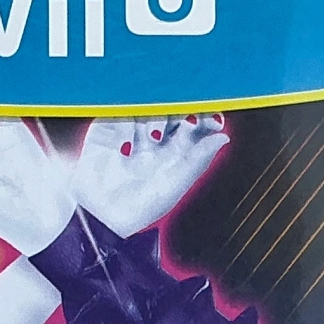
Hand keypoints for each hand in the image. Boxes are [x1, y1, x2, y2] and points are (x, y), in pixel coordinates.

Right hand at [72, 115, 226, 235]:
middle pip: (171, 108)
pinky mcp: (106, 128)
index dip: (203, 116)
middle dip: (178, 109)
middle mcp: (154, 138)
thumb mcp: (175, 185)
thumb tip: (224, 137)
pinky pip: (119, 111)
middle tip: (181, 114)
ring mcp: (130, 131)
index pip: (193, 123)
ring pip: (147, 106)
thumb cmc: (139, 209)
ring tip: (152, 135)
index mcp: (174, 150)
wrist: (99, 217)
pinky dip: (127, 122)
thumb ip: (198, 159)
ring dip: (154, 115)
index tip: (211, 117)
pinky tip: (126, 144)